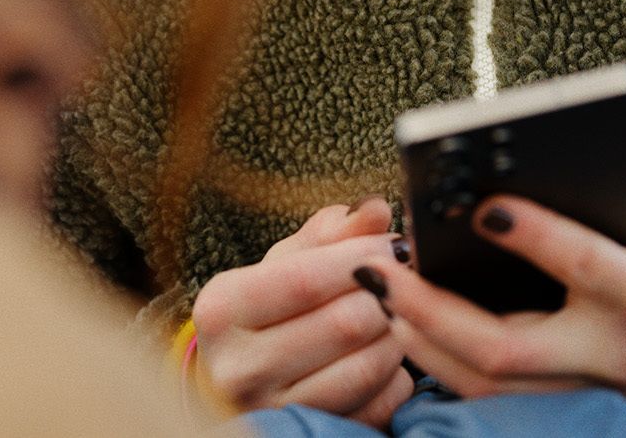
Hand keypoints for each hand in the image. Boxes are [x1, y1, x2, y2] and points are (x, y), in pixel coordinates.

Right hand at [192, 197, 411, 426]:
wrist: (242, 375)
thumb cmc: (269, 306)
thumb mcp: (287, 259)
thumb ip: (333, 230)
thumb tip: (377, 211)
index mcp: (223, 309)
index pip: (305, 279)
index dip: (362, 256)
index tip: (394, 244)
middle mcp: (237, 368)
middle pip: (344, 324)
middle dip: (386, 294)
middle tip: (403, 278)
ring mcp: (270, 413)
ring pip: (367, 368)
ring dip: (396, 334)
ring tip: (393, 312)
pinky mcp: (305, 437)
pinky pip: (378, 405)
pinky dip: (396, 376)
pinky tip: (385, 355)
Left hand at [357, 148, 625, 434]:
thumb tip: (586, 138)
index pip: (582, 266)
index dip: (532, 236)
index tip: (483, 202)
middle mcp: (609, 349)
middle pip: (507, 348)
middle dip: (433, 313)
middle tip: (382, 271)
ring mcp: (587, 382)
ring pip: (489, 383)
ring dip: (423, 341)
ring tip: (379, 292)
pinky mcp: (573, 396)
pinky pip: (497, 392)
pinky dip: (444, 363)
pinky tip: (410, 325)